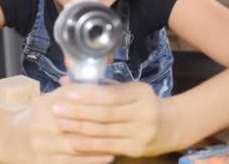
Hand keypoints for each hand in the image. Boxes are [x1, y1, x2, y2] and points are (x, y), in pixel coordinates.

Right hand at [0, 88, 114, 163]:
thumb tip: (96, 78)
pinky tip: (107, 157)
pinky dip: (91, 161)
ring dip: (100, 146)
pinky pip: (71, 163)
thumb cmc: (35, 116)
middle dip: (101, 126)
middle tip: (123, 126)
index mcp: (45, 105)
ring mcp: (42, 146)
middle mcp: (41, 125)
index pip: (73, 101)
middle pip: (77, 125)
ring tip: (119, 143)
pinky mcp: (43, 163)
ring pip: (77, 147)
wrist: (7, 139)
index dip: (95, 102)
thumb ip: (71, 91)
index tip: (115, 103)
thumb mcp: (48, 99)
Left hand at [53, 79, 181, 157]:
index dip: (89, 95)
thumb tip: (69, 78)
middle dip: (79, 111)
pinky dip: (90, 145)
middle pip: (106, 114)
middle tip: (57, 109)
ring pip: (105, 131)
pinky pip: (109, 147)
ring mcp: (141, 133)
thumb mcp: (131, 89)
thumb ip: (103, 86)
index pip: (111, 94)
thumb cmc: (144, 103)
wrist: (172, 126)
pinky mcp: (137, 149)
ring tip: (60, 123)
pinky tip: (74, 141)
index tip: (68, 92)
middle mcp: (143, 113)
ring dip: (80, 128)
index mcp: (141, 93)